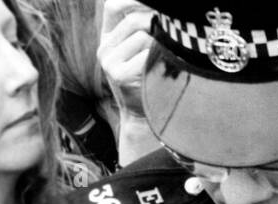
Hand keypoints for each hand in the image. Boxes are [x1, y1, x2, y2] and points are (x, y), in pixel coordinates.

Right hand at [98, 0, 155, 119]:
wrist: (144, 118)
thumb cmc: (148, 82)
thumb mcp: (142, 53)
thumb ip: (142, 29)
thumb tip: (156, 10)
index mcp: (108, 40)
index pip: (113, 6)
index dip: (132, 1)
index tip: (154, 7)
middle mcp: (104, 49)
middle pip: (134, 21)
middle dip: (156, 26)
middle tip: (173, 37)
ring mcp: (109, 62)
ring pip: (143, 36)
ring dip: (160, 45)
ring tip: (165, 61)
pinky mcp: (119, 75)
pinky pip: (147, 53)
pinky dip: (160, 58)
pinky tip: (162, 71)